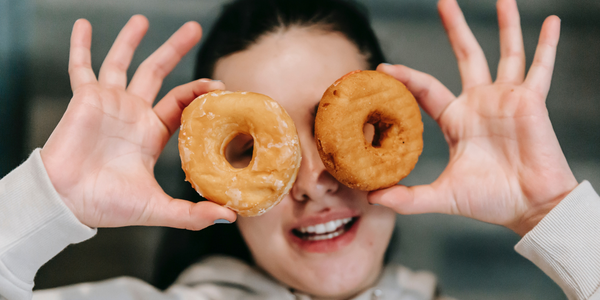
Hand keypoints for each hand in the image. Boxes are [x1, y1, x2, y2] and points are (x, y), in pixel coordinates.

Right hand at [40, 15, 236, 229]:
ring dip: (131, 40)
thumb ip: (191, 214)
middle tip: (192, 28)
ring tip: (143, 19)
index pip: (180, 102)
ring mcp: (108, 103)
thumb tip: (229, 217)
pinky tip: (84, 25)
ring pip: (122, 62)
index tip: (218, 82)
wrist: (67, 202)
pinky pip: (80, 67)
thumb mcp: (156, 208)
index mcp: (151, 133)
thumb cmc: (107, 205)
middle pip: (157, 73)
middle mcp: (132, 113)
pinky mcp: (84, 98)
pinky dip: (81, 46)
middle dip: (174, 49)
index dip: (198, 91)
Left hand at [369, 0, 576, 235]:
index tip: (383, 68)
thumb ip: (410, 198)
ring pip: (506, 53)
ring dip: (505, 25)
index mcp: (456, 120)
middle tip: (444, 3)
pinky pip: (541, 67)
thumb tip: (374, 199)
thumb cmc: (490, 200)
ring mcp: (506, 99)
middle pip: (466, 56)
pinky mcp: (531, 101)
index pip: (426, 88)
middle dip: (455, 29)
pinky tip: (550, 21)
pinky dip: (547, 45)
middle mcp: (480, 103)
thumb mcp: (444, 196)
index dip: (406, 78)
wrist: (529, 208)